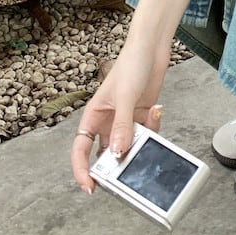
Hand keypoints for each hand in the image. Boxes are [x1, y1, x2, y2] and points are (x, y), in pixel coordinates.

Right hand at [70, 40, 170, 193]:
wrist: (153, 48)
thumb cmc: (131, 64)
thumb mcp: (124, 96)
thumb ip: (121, 126)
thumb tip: (117, 153)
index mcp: (93, 116)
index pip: (80, 149)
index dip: (81, 170)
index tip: (89, 186)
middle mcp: (108, 122)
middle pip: (105, 153)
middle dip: (116, 162)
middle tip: (127, 169)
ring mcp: (126, 121)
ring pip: (129, 146)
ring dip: (139, 144)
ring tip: (146, 127)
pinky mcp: (142, 118)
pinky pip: (147, 135)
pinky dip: (152, 129)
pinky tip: (155, 110)